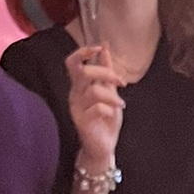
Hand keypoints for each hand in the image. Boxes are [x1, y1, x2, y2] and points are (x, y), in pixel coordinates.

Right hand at [65, 43, 123, 171]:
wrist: (104, 146)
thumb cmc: (106, 119)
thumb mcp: (110, 91)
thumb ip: (106, 70)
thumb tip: (105, 46)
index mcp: (80, 85)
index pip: (72, 62)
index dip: (83, 52)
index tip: (98, 47)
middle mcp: (75, 94)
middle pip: (83, 73)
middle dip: (105, 73)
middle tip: (120, 82)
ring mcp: (77, 108)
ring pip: (93, 91)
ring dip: (112, 96)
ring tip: (121, 103)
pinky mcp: (81, 122)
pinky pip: (96, 108)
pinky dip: (109, 109)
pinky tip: (113, 114)